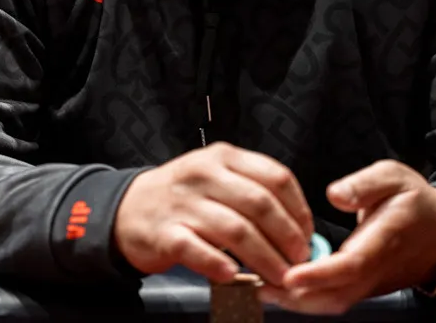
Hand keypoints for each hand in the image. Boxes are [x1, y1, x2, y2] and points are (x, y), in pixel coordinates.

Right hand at [112, 142, 313, 285]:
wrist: (128, 208)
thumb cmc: (184, 196)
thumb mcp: (217, 177)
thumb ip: (253, 191)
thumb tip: (299, 227)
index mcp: (223, 157)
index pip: (276, 177)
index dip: (299, 209)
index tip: (308, 233)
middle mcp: (204, 175)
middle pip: (260, 205)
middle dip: (287, 237)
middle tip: (300, 261)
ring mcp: (183, 203)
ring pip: (235, 230)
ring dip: (264, 258)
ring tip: (280, 277)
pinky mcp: (164, 233)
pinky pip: (197, 250)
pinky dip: (219, 265)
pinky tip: (235, 276)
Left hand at [259, 160, 435, 314]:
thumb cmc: (414, 200)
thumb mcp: (394, 177)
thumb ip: (365, 184)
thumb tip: (334, 194)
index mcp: (384, 239)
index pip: (351, 264)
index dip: (320, 274)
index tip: (289, 274)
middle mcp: (375, 269)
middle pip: (335, 295)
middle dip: (296, 296)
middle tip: (258, 282)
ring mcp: (369, 283)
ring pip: (332, 303)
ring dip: (296, 302)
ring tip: (260, 286)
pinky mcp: (362, 287)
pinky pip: (333, 300)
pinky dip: (305, 299)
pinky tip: (279, 286)